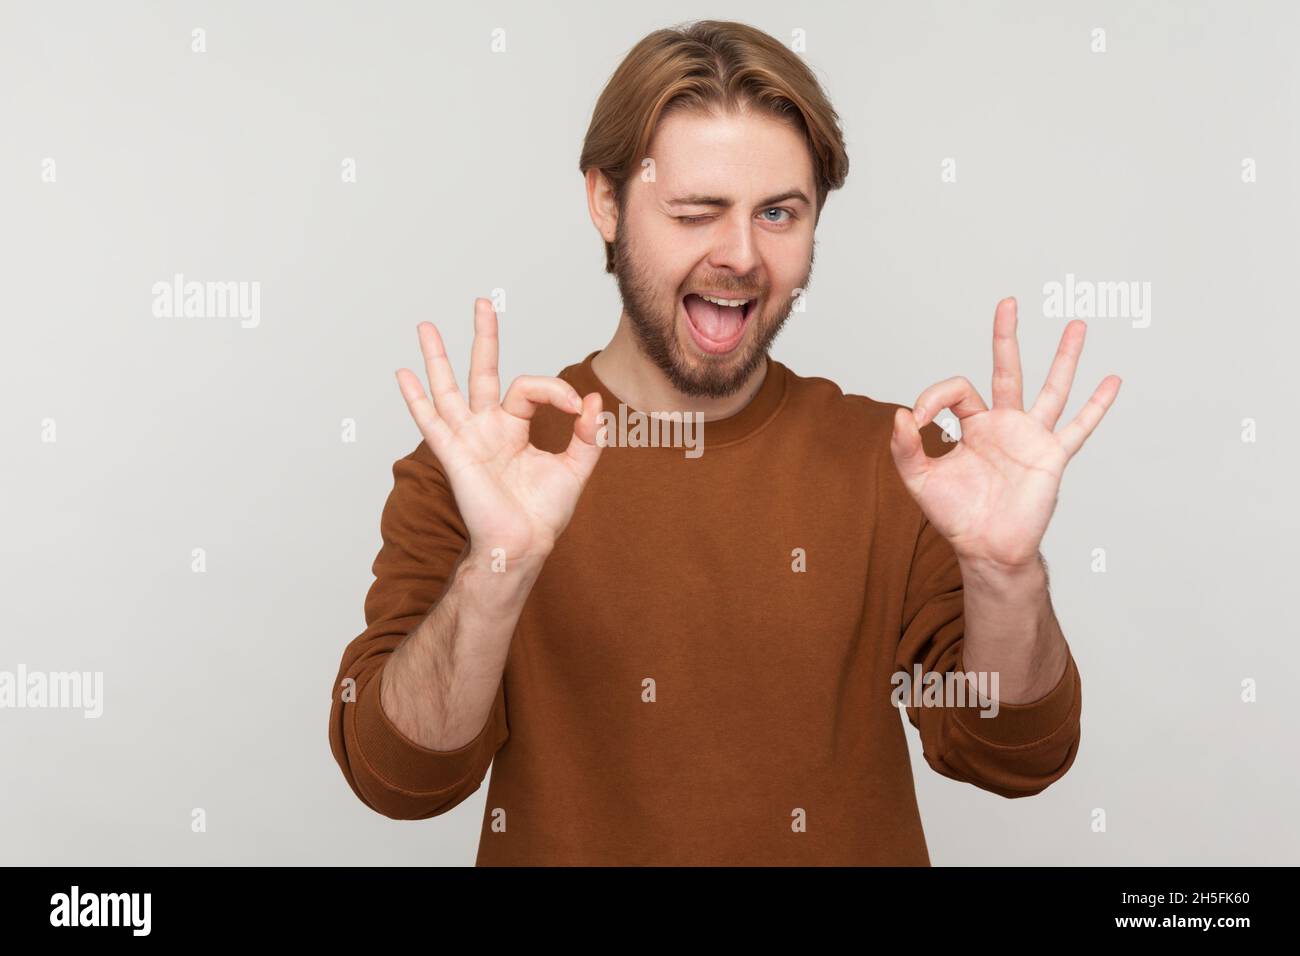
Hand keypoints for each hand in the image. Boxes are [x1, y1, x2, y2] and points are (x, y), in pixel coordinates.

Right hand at [395, 298, 603, 564]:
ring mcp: (468, 439)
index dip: (557, 390)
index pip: (531, 389)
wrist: (523, 545)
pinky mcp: (454, 454)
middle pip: (482, 372)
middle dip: (483, 337)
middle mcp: (488, 428)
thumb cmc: (543, 514)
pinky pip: (432, 422)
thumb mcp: (577, 469)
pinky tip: (403, 374)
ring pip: (449, 389)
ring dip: (437, 358)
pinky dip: (416, 398)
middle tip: (482, 302)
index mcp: (514, 428)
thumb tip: (593, 399)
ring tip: (426, 326)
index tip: (578, 405)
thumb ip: (588, 434)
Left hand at [889, 297, 1120, 569]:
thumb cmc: (956, 515)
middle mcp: (1004, 425)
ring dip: (1064, 357)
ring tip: (1077, 325)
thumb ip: (904, 448)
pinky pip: (1079, 427)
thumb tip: (900, 415)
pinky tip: (1112, 381)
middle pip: (1006, 370)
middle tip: (1008, 302)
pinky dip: (1097, 405)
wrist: (986, 548)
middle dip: (1006, 336)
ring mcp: (1031, 438)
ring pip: (1051, 389)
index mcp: (972, 426)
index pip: (956, 391)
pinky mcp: (1052, 456)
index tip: (916, 420)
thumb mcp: (918, 480)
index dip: (933, 397)